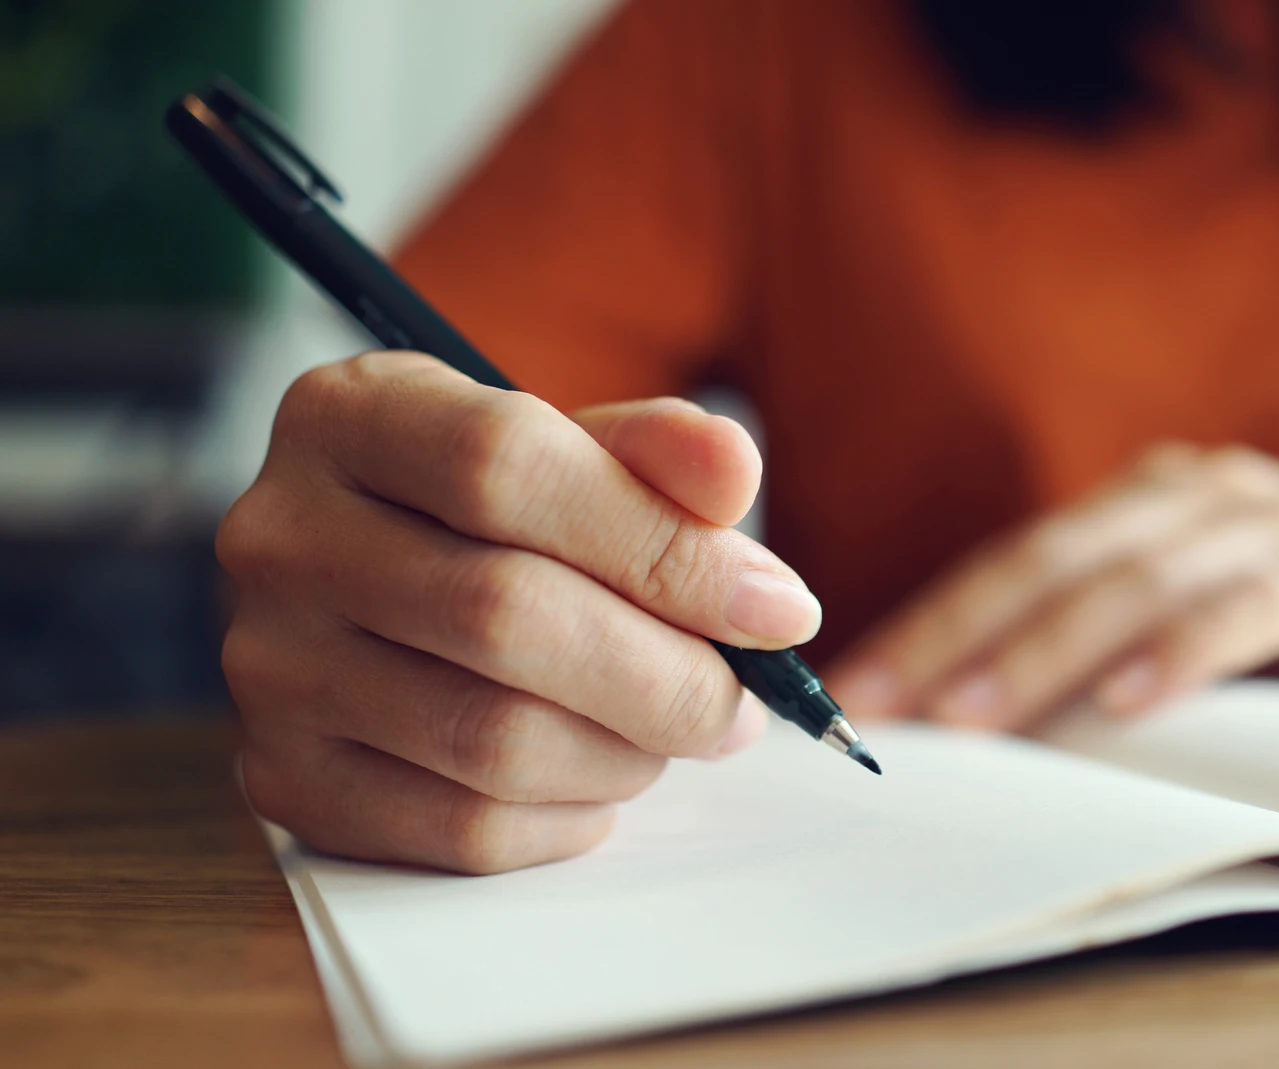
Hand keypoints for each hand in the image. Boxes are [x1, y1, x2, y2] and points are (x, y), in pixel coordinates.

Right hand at [220, 351, 821, 872]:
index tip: (777, 609)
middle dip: (666, 675)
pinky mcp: (282, 777)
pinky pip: (458, 828)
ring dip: (627, 752)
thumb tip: (733, 472)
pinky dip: (567, 818)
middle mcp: (280, 535)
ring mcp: (267, 665)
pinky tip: (602, 778)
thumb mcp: (571, 448)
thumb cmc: (497, 512)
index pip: (506, 468)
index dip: (661, 547)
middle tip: (742, 701)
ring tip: (673, 731)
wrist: (379, 587)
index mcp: (347, 414)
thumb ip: (658, 454)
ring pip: (491, 739)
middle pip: (503, 616)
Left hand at [828, 443, 1278, 729]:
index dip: (932, 617)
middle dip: (952, 634)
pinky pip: (1243, 610)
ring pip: (1129, 585)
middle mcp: (1192, 493)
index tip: (856, 685)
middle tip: (878, 702)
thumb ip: (1123, 619)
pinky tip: (1128, 704)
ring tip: (972, 716)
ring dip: (1042, 653)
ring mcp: (1265, 523)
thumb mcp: (1209, 589)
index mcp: (1149, 498)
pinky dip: (1180, 655)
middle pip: (1048, 562)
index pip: (1017, 558)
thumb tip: (1006, 694)